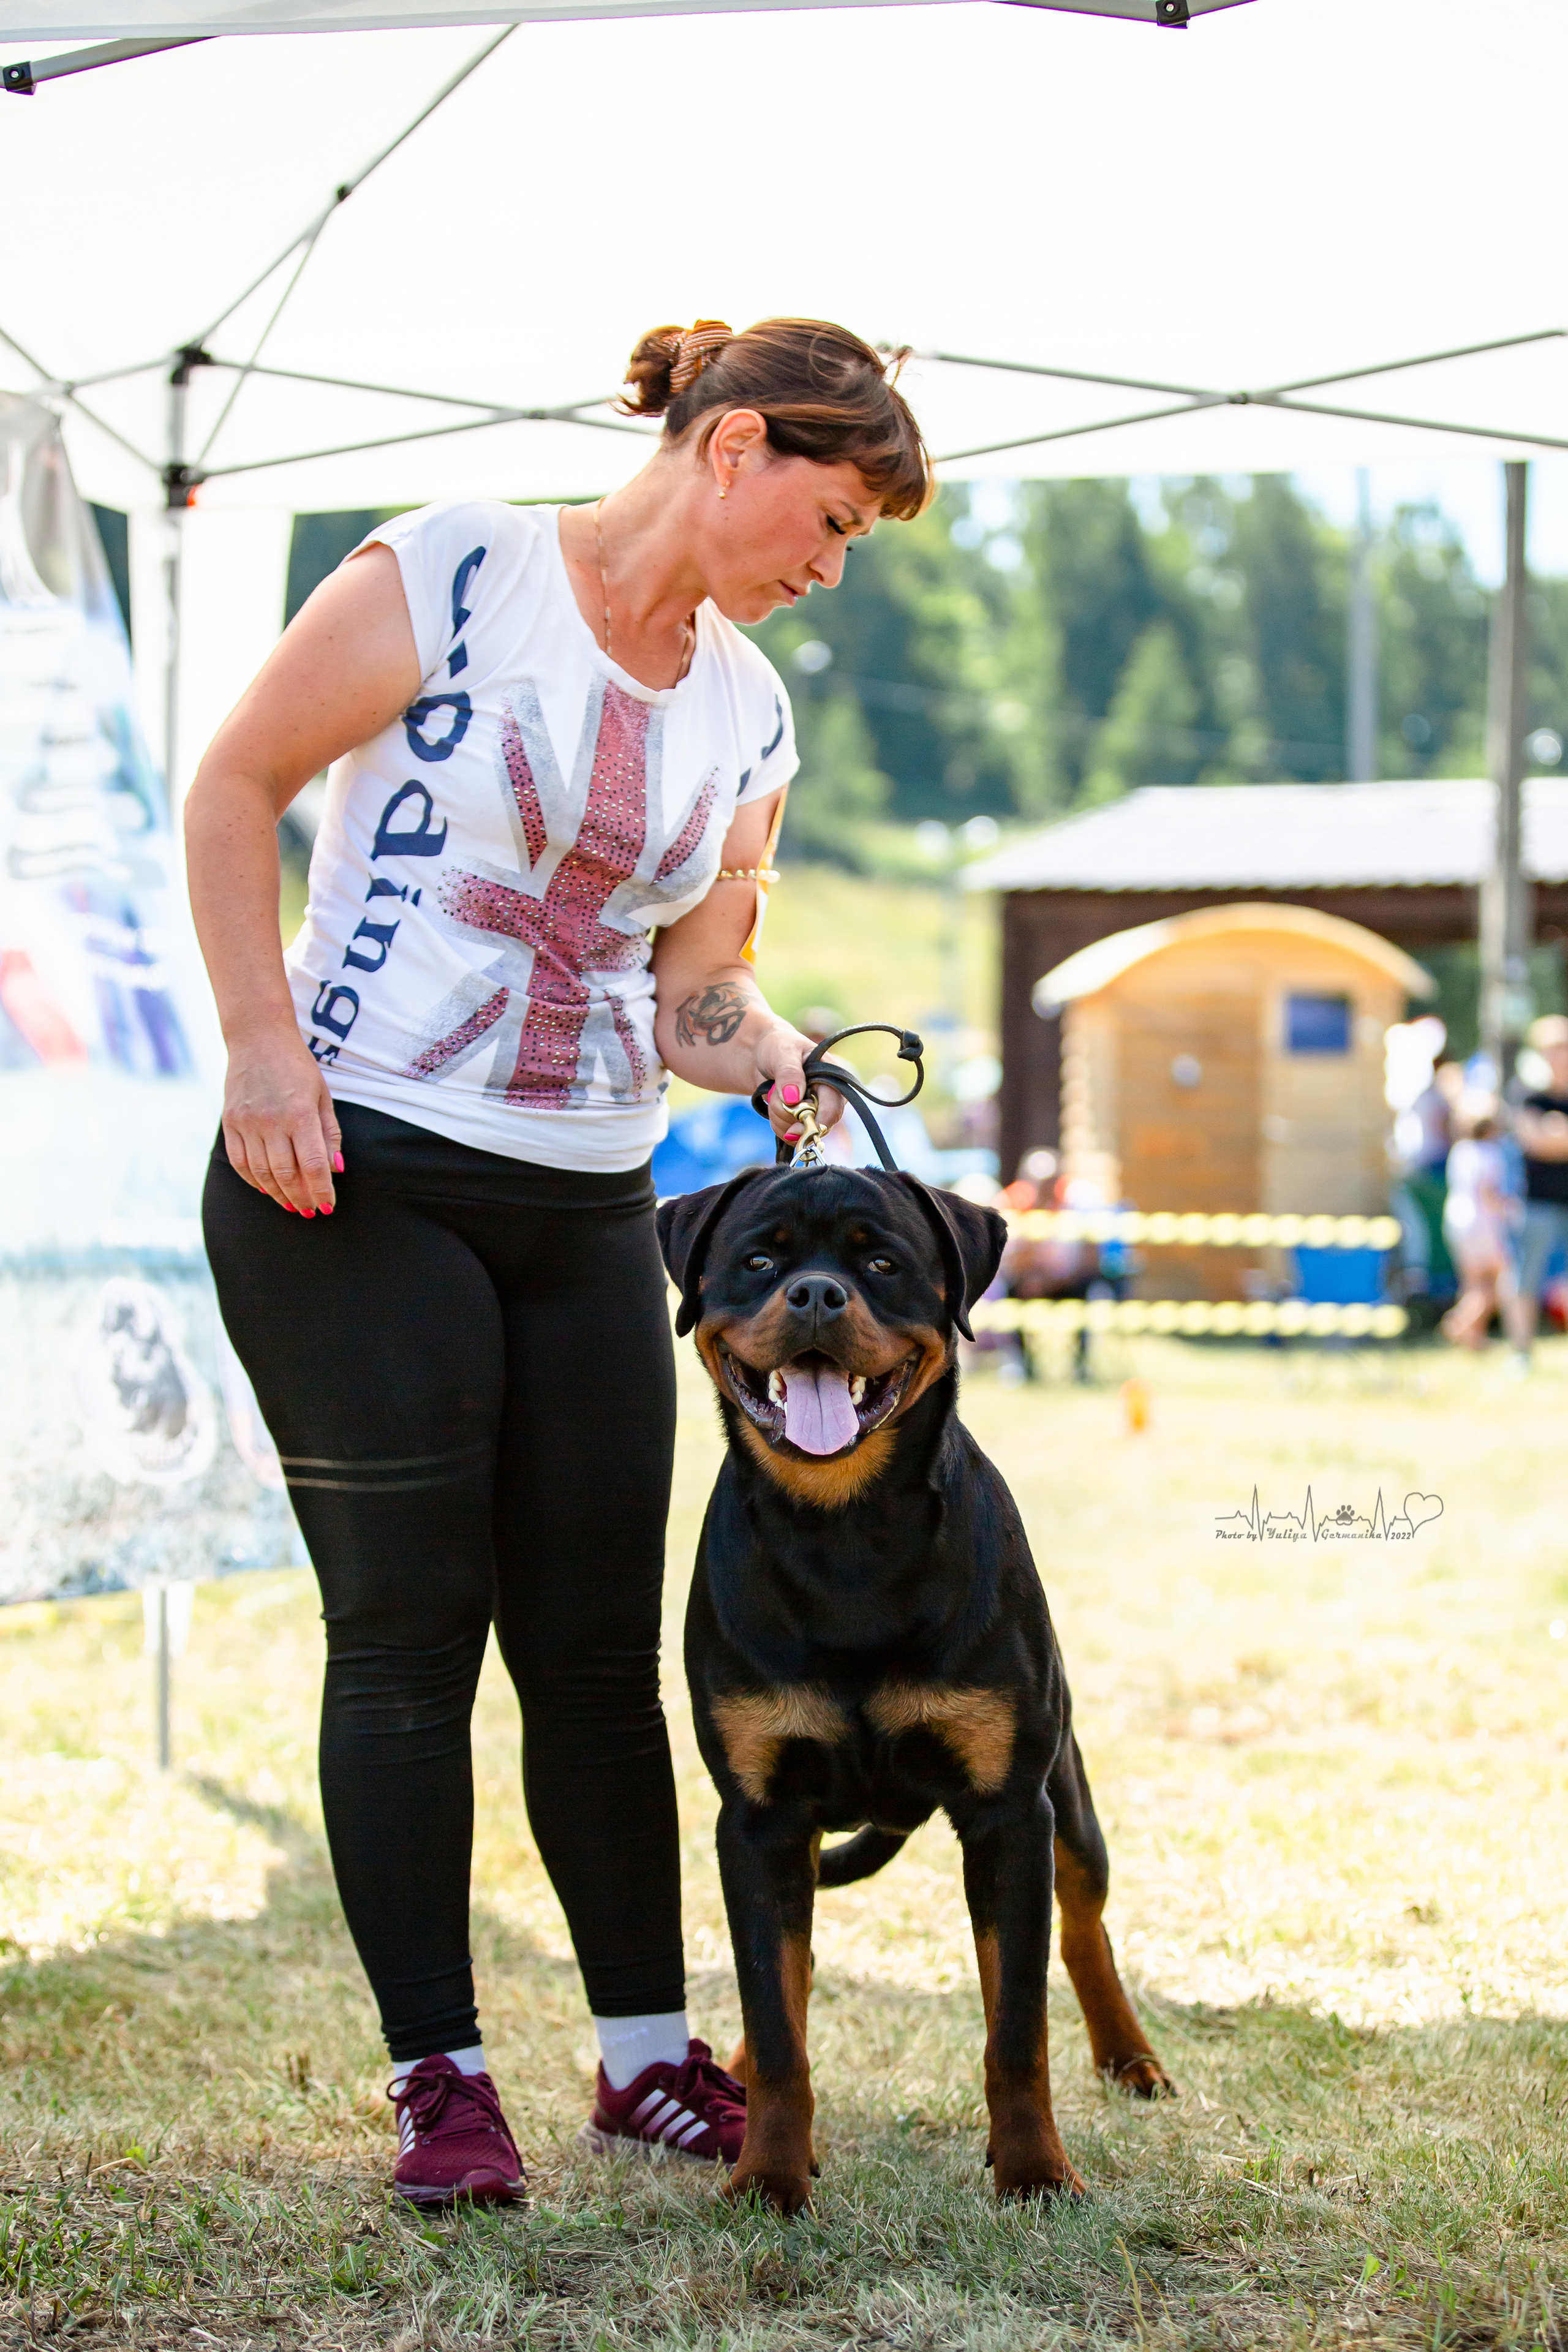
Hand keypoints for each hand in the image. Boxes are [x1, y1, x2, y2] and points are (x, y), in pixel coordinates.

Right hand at [221, 1027, 342, 1215]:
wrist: (258, 1038)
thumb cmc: (297, 1066)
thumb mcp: (323, 1095)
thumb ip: (330, 1134)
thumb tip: (336, 1170)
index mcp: (300, 1114)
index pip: (313, 1166)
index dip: (321, 1191)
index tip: (328, 1206)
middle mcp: (272, 1121)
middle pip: (286, 1175)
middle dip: (301, 1198)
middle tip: (311, 1211)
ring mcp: (247, 1123)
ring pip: (261, 1173)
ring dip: (278, 1195)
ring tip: (292, 1205)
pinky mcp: (230, 1122)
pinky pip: (239, 1162)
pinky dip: (253, 1180)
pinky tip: (266, 1188)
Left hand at [753, 1022, 843, 1146]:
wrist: (762, 1054)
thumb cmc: (778, 1046)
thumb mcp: (783, 1052)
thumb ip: (789, 1072)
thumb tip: (793, 1098)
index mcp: (832, 1078)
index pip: (834, 1107)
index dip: (818, 1121)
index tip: (795, 1129)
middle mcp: (828, 1098)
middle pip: (818, 1125)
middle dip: (790, 1116)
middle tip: (775, 1094)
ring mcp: (815, 1112)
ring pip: (801, 1132)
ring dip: (780, 1117)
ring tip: (774, 1092)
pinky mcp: (802, 1121)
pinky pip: (791, 1135)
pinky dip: (777, 1124)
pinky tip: (773, 1105)